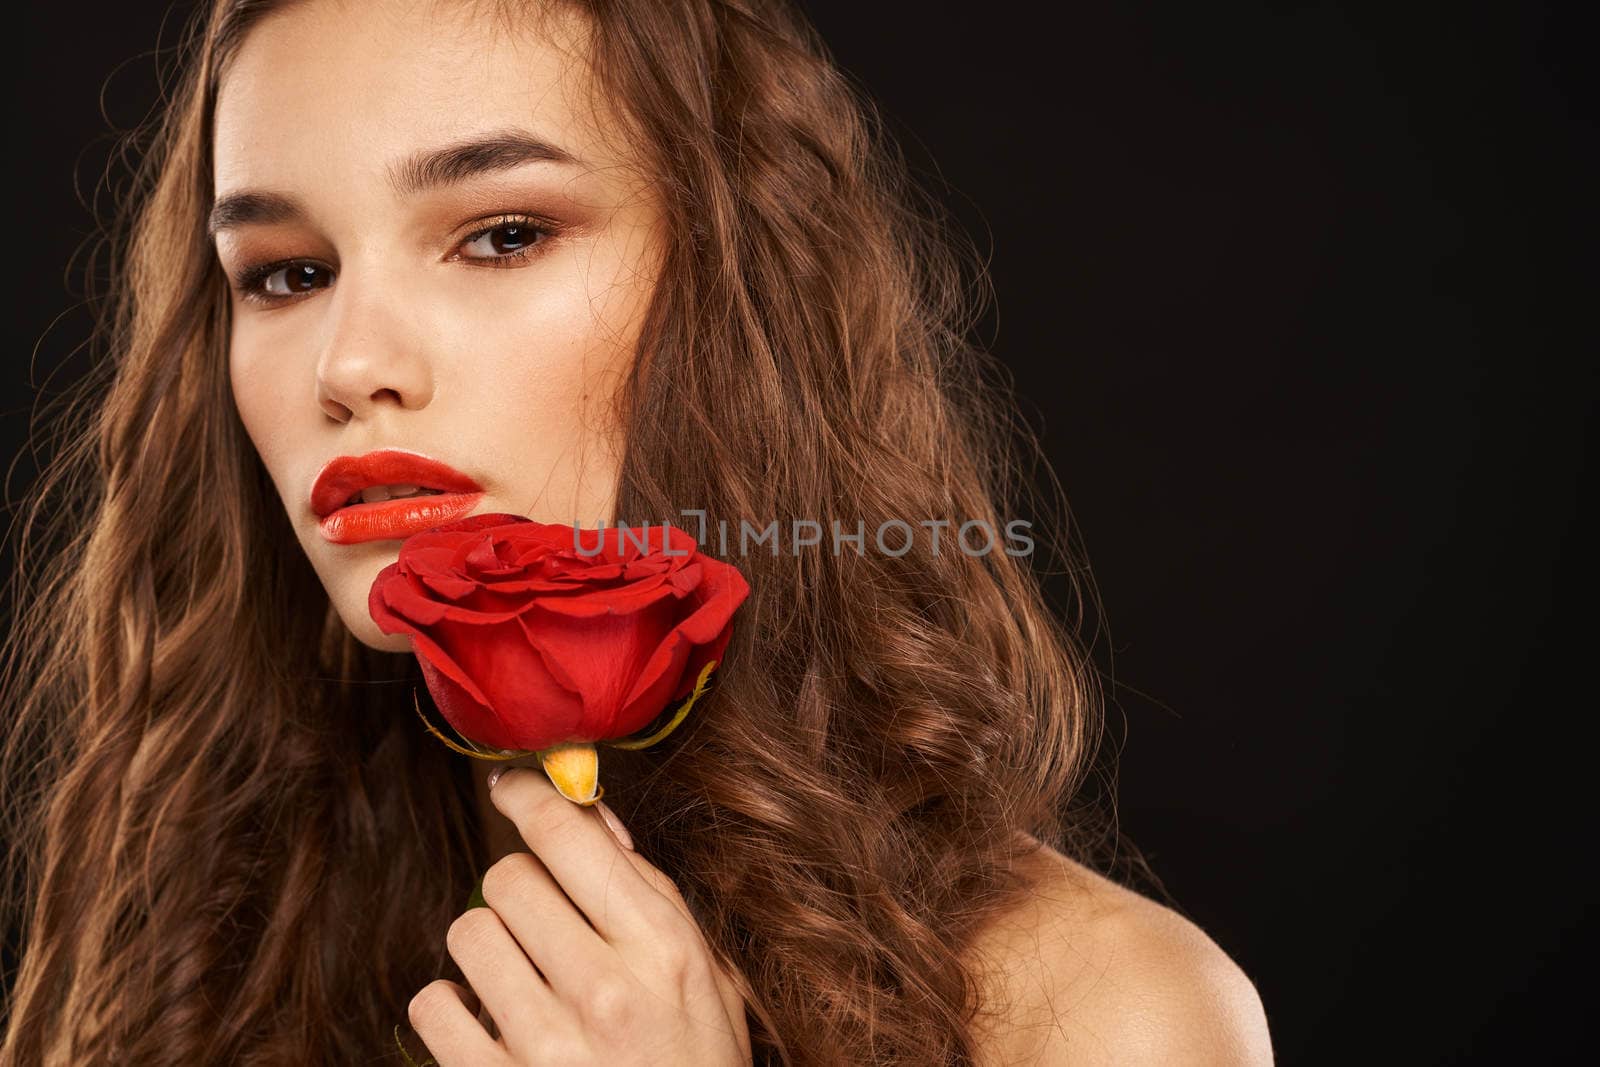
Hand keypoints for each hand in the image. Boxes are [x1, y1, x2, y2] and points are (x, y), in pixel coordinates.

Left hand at [408, 766, 752, 1065]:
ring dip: (487, 949)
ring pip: (467, 934)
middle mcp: (602, 990)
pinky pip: (431, 1008)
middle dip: (518, 887)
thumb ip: (647, 893)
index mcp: (661, 948)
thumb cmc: (696, 1065)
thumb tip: (587, 813)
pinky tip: (492, 1027)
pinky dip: (452, 1011)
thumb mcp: (706, 975)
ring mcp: (544, 1047)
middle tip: (542, 921)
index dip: (527, 795)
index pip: (568, 835)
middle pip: (506, 877)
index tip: (511, 786)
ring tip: (522, 983)